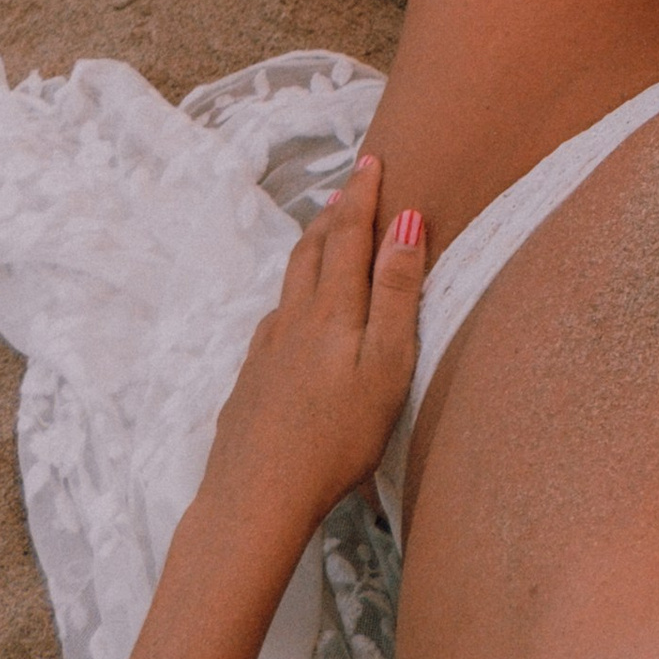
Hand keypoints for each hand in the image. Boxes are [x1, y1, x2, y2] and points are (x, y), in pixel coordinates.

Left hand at [197, 156, 426, 550]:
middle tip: (350, 186)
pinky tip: (293, 316)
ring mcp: (266, 350)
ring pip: (290, 282)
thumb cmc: (335, 438)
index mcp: (331, 310)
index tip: (373, 161)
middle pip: (312, 250)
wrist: (254, 497)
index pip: (348, 235)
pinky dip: (292, 295)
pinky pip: (274, 320)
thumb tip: (407, 223)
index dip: (362, 196)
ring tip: (323, 233)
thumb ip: (396, 294)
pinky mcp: (251, 382)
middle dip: (334, 213)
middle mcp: (294, 319)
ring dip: (310, 247)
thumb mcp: (385, 366)